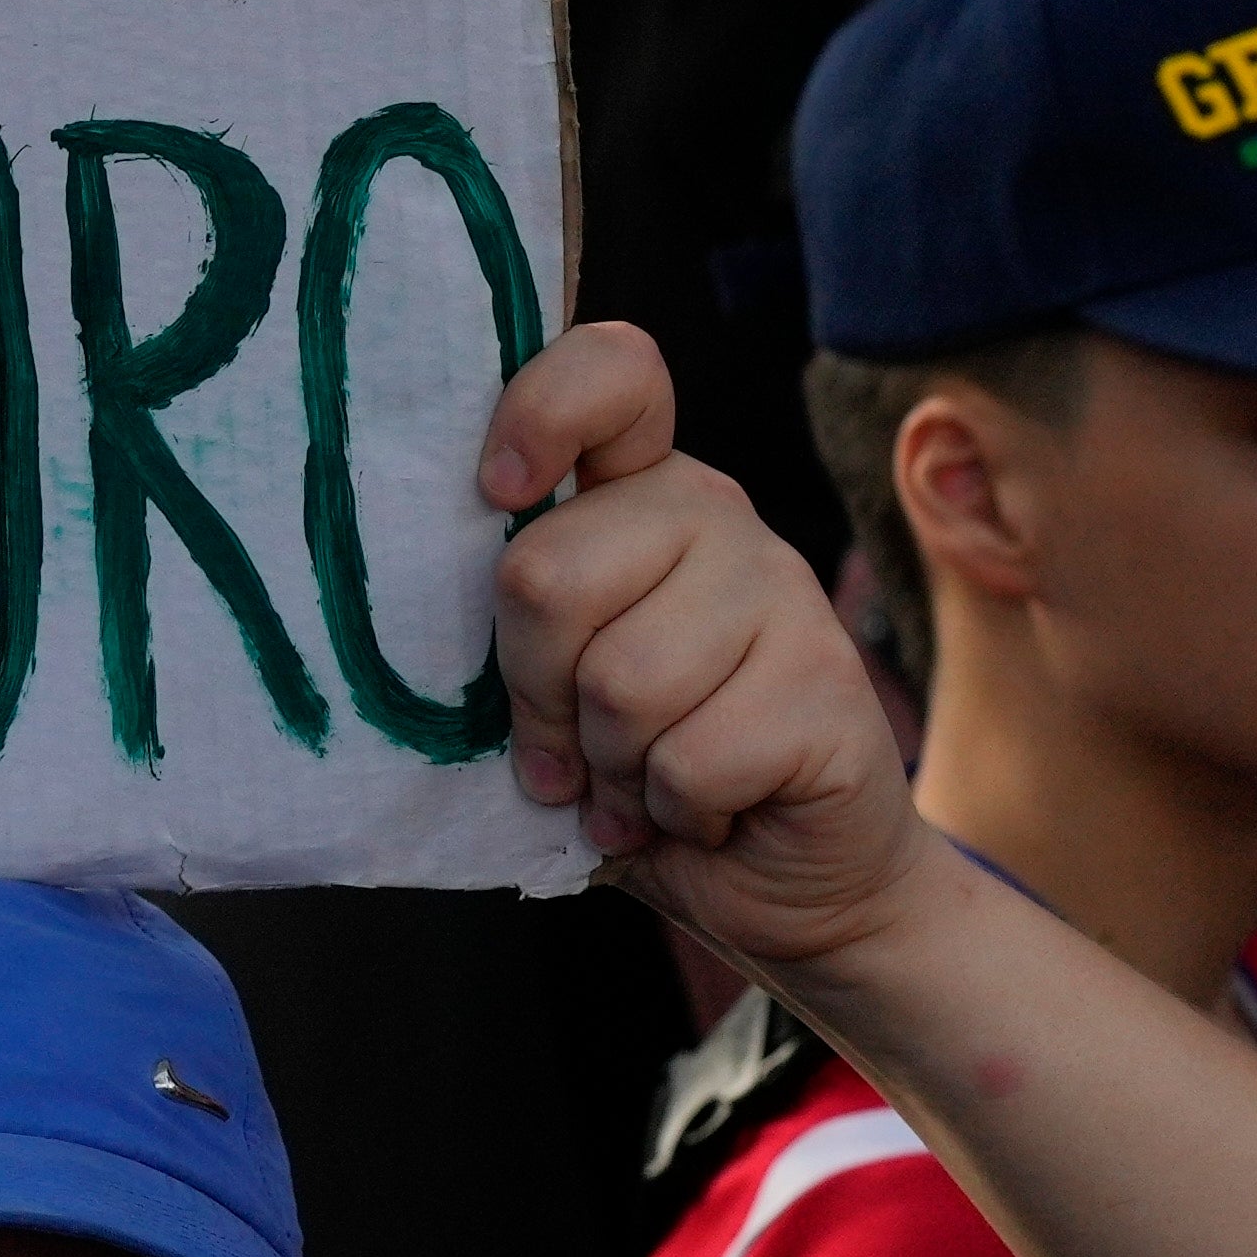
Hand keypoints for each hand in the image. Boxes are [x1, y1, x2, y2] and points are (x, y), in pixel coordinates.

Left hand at [481, 322, 930, 977]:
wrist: (783, 880)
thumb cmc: (639, 777)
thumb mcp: (553, 696)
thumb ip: (515, 637)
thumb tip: (427, 630)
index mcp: (634, 496)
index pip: (612, 375)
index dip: (540, 413)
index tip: (495, 491)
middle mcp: (713, 516)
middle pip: (550, 575)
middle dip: (536, 695)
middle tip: (570, 752)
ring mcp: (782, 589)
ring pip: (621, 683)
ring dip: (613, 768)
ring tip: (647, 781)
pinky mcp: (829, 680)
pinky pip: (691, 758)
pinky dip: (676, 814)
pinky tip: (709, 812)